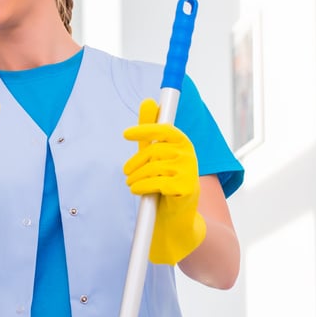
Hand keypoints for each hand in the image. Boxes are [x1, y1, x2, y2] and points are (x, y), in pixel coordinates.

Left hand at [123, 99, 206, 263]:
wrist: (176, 215)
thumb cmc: (163, 180)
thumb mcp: (154, 155)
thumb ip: (149, 132)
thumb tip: (148, 101)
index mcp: (182, 143)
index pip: (164, 129)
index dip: (145, 129)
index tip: (125, 134)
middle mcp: (189, 155)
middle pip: (154, 151)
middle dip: (135, 163)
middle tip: (126, 173)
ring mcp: (190, 171)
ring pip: (153, 168)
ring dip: (136, 178)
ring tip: (132, 184)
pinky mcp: (187, 188)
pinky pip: (157, 183)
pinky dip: (142, 187)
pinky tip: (138, 191)